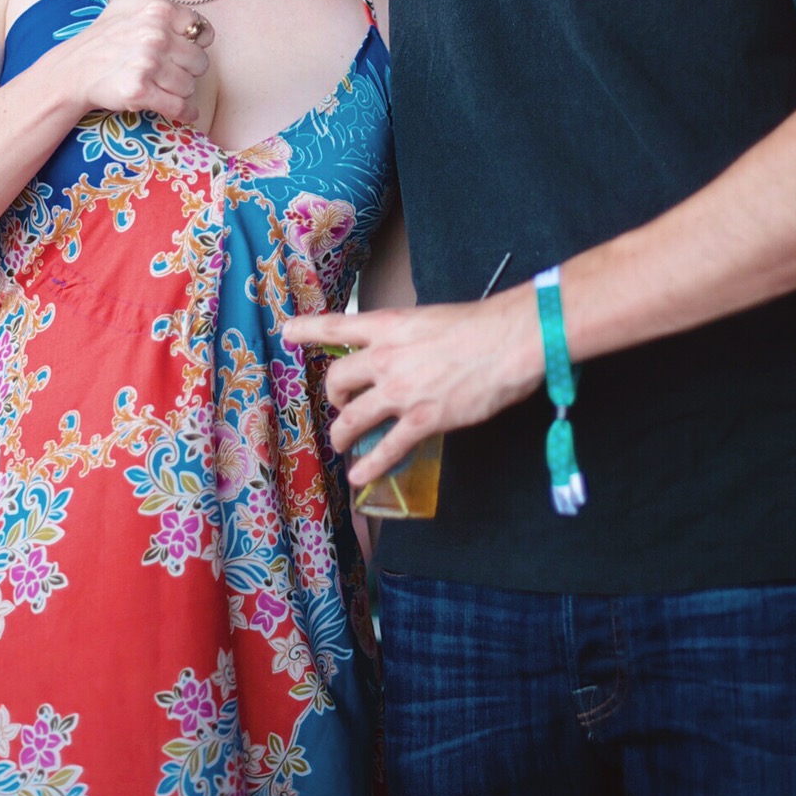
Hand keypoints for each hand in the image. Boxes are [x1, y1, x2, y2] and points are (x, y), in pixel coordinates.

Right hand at [57, 0, 214, 124]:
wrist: (74, 69)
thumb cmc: (110, 29)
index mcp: (159, 8)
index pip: (204, 33)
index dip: (189, 42)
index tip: (167, 43)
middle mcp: (153, 34)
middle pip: (201, 62)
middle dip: (184, 68)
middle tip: (158, 66)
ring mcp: (145, 64)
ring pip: (192, 86)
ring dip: (179, 90)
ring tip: (155, 82)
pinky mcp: (138, 92)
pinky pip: (181, 108)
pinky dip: (182, 113)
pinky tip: (169, 107)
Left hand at [283, 286, 543, 487]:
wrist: (509, 340)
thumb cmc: (481, 325)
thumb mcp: (433, 319)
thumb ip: (411, 338)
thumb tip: (409, 353)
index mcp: (389, 326)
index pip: (337, 326)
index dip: (307, 329)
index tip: (286, 332)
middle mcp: (386, 358)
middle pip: (338, 379)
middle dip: (334, 396)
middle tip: (341, 403)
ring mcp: (401, 391)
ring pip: (352, 418)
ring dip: (342, 433)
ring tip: (342, 442)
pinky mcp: (422, 419)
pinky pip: (386, 448)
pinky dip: (370, 466)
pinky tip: (360, 476)